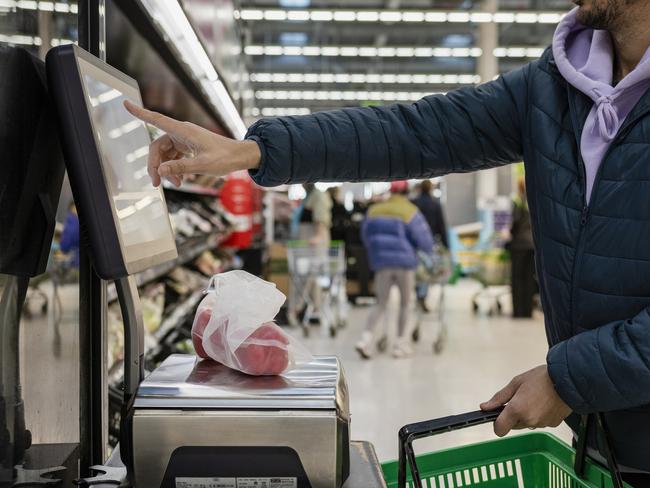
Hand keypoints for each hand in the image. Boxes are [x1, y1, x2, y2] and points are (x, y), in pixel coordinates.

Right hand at [124, 100, 260, 186]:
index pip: (157, 120)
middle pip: (158, 147)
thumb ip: (181, 168)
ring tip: (175, 184)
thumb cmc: (226, 157)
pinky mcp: (189, 147)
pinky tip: (180, 180)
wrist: (241, 156)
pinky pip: (174, 157)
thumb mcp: (203, 165)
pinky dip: (174, 168)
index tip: (125, 104)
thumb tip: (160, 171)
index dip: (140, 113)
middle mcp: (182, 133)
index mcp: (184, 131)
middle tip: (156, 183)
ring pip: (166, 154)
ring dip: (166, 170)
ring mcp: (185, 140)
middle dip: (155, 165)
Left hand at [480, 365, 571, 436]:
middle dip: (513, 416)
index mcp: (517, 410)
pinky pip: (540, 423)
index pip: (499, 429)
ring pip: (527, 424)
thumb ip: (499, 398)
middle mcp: (529, 420)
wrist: (568, 379)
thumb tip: (485, 407)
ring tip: (534, 398)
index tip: (498, 416)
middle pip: (513, 425)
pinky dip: (539, 416)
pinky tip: (544, 403)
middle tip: (520, 399)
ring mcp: (541, 424)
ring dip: (526, 415)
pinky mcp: (552, 424)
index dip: (497, 424)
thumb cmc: (542, 378)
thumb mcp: (516, 383)